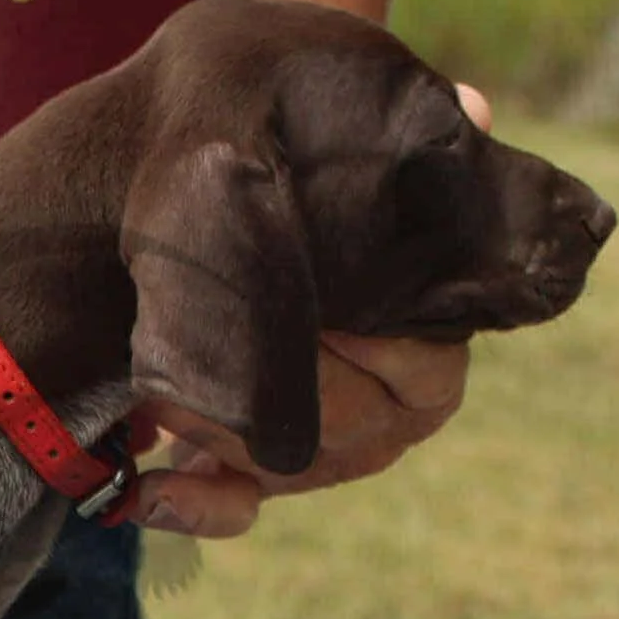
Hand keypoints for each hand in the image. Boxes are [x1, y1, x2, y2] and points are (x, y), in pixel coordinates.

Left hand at [134, 83, 493, 540]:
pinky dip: (188, 507)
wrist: (223, 264)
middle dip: (268, 382)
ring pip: (276, 462)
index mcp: (432, 356)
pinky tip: (145, 492)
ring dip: (213, 425)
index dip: (363, 329)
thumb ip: (400, 165)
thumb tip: (473, 105)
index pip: (419, 358)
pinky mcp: (253, 486)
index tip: (311, 291)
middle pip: (337, 423)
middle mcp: (386, 422)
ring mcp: (319, 464)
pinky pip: (230, 513)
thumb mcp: (348, 187)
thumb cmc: (304, 226)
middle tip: (213, 335)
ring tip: (161, 380)